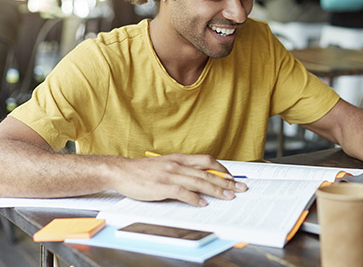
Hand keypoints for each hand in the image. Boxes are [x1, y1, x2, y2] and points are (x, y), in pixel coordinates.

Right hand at [113, 154, 247, 205]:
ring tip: (228, 196)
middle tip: (240, 188)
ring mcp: (171, 175)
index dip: (222, 169)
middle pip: (208, 173)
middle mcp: (178, 164)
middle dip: (226, 181)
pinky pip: (183, 192)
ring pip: (199, 182)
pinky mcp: (163, 186)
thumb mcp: (166, 164)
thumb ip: (181, 170)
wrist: (122, 171)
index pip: (207, 161)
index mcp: (179, 158)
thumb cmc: (143, 171)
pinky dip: (195, 198)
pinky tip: (203, 203)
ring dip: (216, 190)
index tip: (233, 177)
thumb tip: (199, 178)